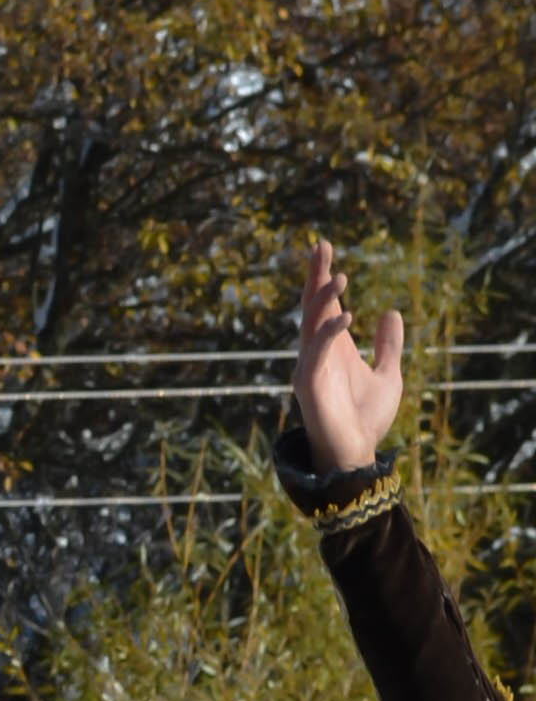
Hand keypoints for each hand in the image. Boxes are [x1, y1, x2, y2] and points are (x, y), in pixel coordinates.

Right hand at [295, 238, 405, 476]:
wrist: (354, 454)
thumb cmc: (366, 419)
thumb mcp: (388, 375)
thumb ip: (388, 345)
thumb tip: (391, 312)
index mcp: (334, 348)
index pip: (326, 305)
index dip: (324, 277)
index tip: (325, 248)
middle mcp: (318, 353)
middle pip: (313, 307)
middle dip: (316, 277)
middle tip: (321, 246)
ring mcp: (310, 367)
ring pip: (311, 324)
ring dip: (323, 300)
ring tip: (339, 276)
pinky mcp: (309, 384)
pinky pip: (318, 351)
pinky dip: (331, 332)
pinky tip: (349, 316)